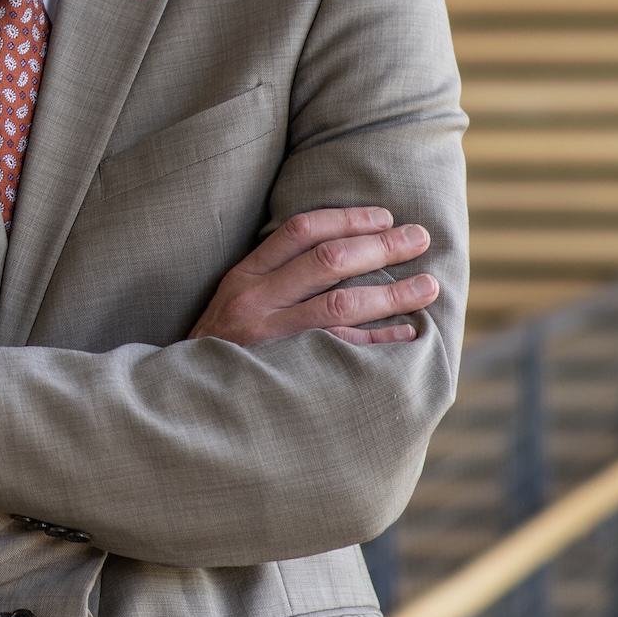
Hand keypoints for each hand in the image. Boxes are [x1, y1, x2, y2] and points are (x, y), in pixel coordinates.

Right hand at [191, 207, 437, 347]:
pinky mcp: (288, 371)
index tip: (385, 216)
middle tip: (420, 238)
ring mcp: (273, 338)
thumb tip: (340, 250)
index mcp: (245, 277)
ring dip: (392, 293)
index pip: (301, 232)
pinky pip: (345, 352)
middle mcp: (257, 302)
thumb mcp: (234, 300)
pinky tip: (408, 334)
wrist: (189, 399)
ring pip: (342, 305)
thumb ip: (274, 276)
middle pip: (329, 261)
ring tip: (428, 285)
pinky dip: (381, 341)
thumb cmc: (223, 345)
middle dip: (381, 246)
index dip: (347, 219)